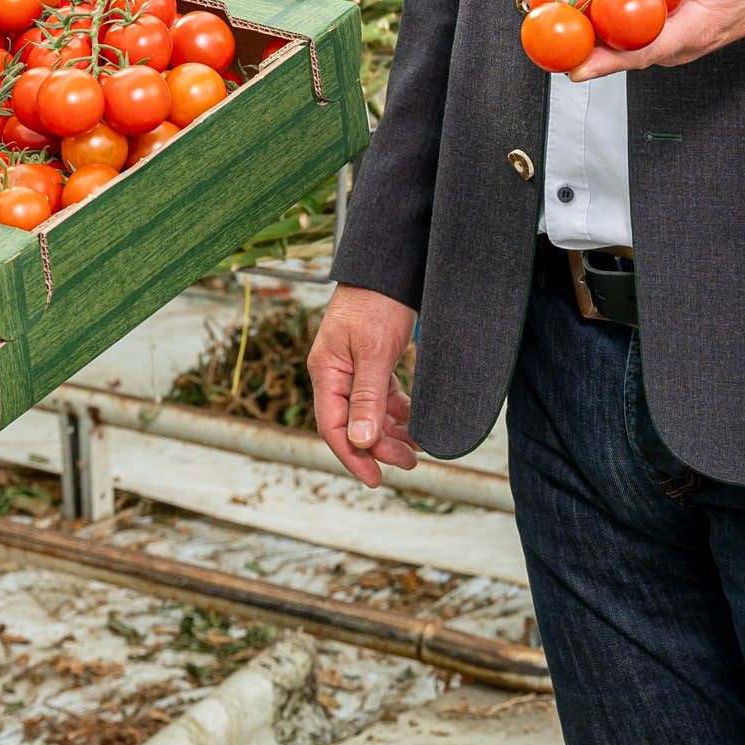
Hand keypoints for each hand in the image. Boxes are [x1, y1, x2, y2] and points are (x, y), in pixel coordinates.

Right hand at [308, 284, 422, 487]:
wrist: (389, 265)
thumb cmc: (377, 302)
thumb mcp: (375, 352)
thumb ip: (367, 397)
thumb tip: (360, 441)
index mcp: (327, 371)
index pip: (333, 427)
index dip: (353, 456)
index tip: (376, 478)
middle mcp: (336, 373)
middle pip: (353, 423)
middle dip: (380, 446)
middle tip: (411, 461)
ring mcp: (353, 367)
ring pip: (369, 412)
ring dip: (391, 431)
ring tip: (418, 445)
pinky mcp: (371, 360)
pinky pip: (381, 396)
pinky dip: (397, 410)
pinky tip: (414, 420)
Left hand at [539, 0, 744, 79]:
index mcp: (693, 31)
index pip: (642, 52)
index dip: (605, 60)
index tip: (572, 66)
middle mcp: (673, 37)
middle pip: (616, 42)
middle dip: (572, 28)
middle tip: (535, 2)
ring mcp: (664, 28)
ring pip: (614, 26)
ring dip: (578, 5)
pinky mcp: (659, 15)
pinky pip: (622, 11)